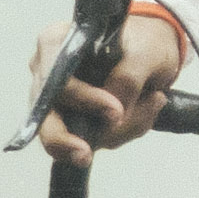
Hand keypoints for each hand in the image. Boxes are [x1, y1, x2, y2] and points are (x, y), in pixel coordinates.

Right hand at [27, 0, 189, 159]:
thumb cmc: (144, 42)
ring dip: (114, 133)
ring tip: (151, 104)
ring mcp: (55, 100)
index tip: (115, 112)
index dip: (81, 98)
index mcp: (56, 43)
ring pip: (69, 134)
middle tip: (86, 155)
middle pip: (45, 115)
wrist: (153, 54)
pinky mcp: (71, 122)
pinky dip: (118, 135)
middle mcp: (47, 72)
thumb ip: (128, 78)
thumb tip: (112, 114)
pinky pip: (89, 141)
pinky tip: (141, 116)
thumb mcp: (147, 52)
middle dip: (67, 139)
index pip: (55, 76)